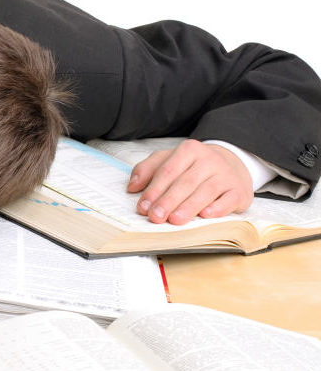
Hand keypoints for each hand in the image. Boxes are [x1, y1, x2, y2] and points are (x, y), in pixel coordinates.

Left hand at [127, 139, 253, 224]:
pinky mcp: (239, 191)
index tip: (143, 206)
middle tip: (155, 217)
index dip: (154, 190)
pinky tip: (205, 215)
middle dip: (168, 201)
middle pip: (185, 182)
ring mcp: (226, 175)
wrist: (232, 165)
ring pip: (206, 191)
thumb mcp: (168, 160)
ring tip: (174, 220)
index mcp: (189, 150)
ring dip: (189, 207)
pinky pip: (228, 200)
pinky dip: (217, 208)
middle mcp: (209, 160)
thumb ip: (147, 170)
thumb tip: (132, 187)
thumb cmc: (192, 167)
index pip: (168, 171)